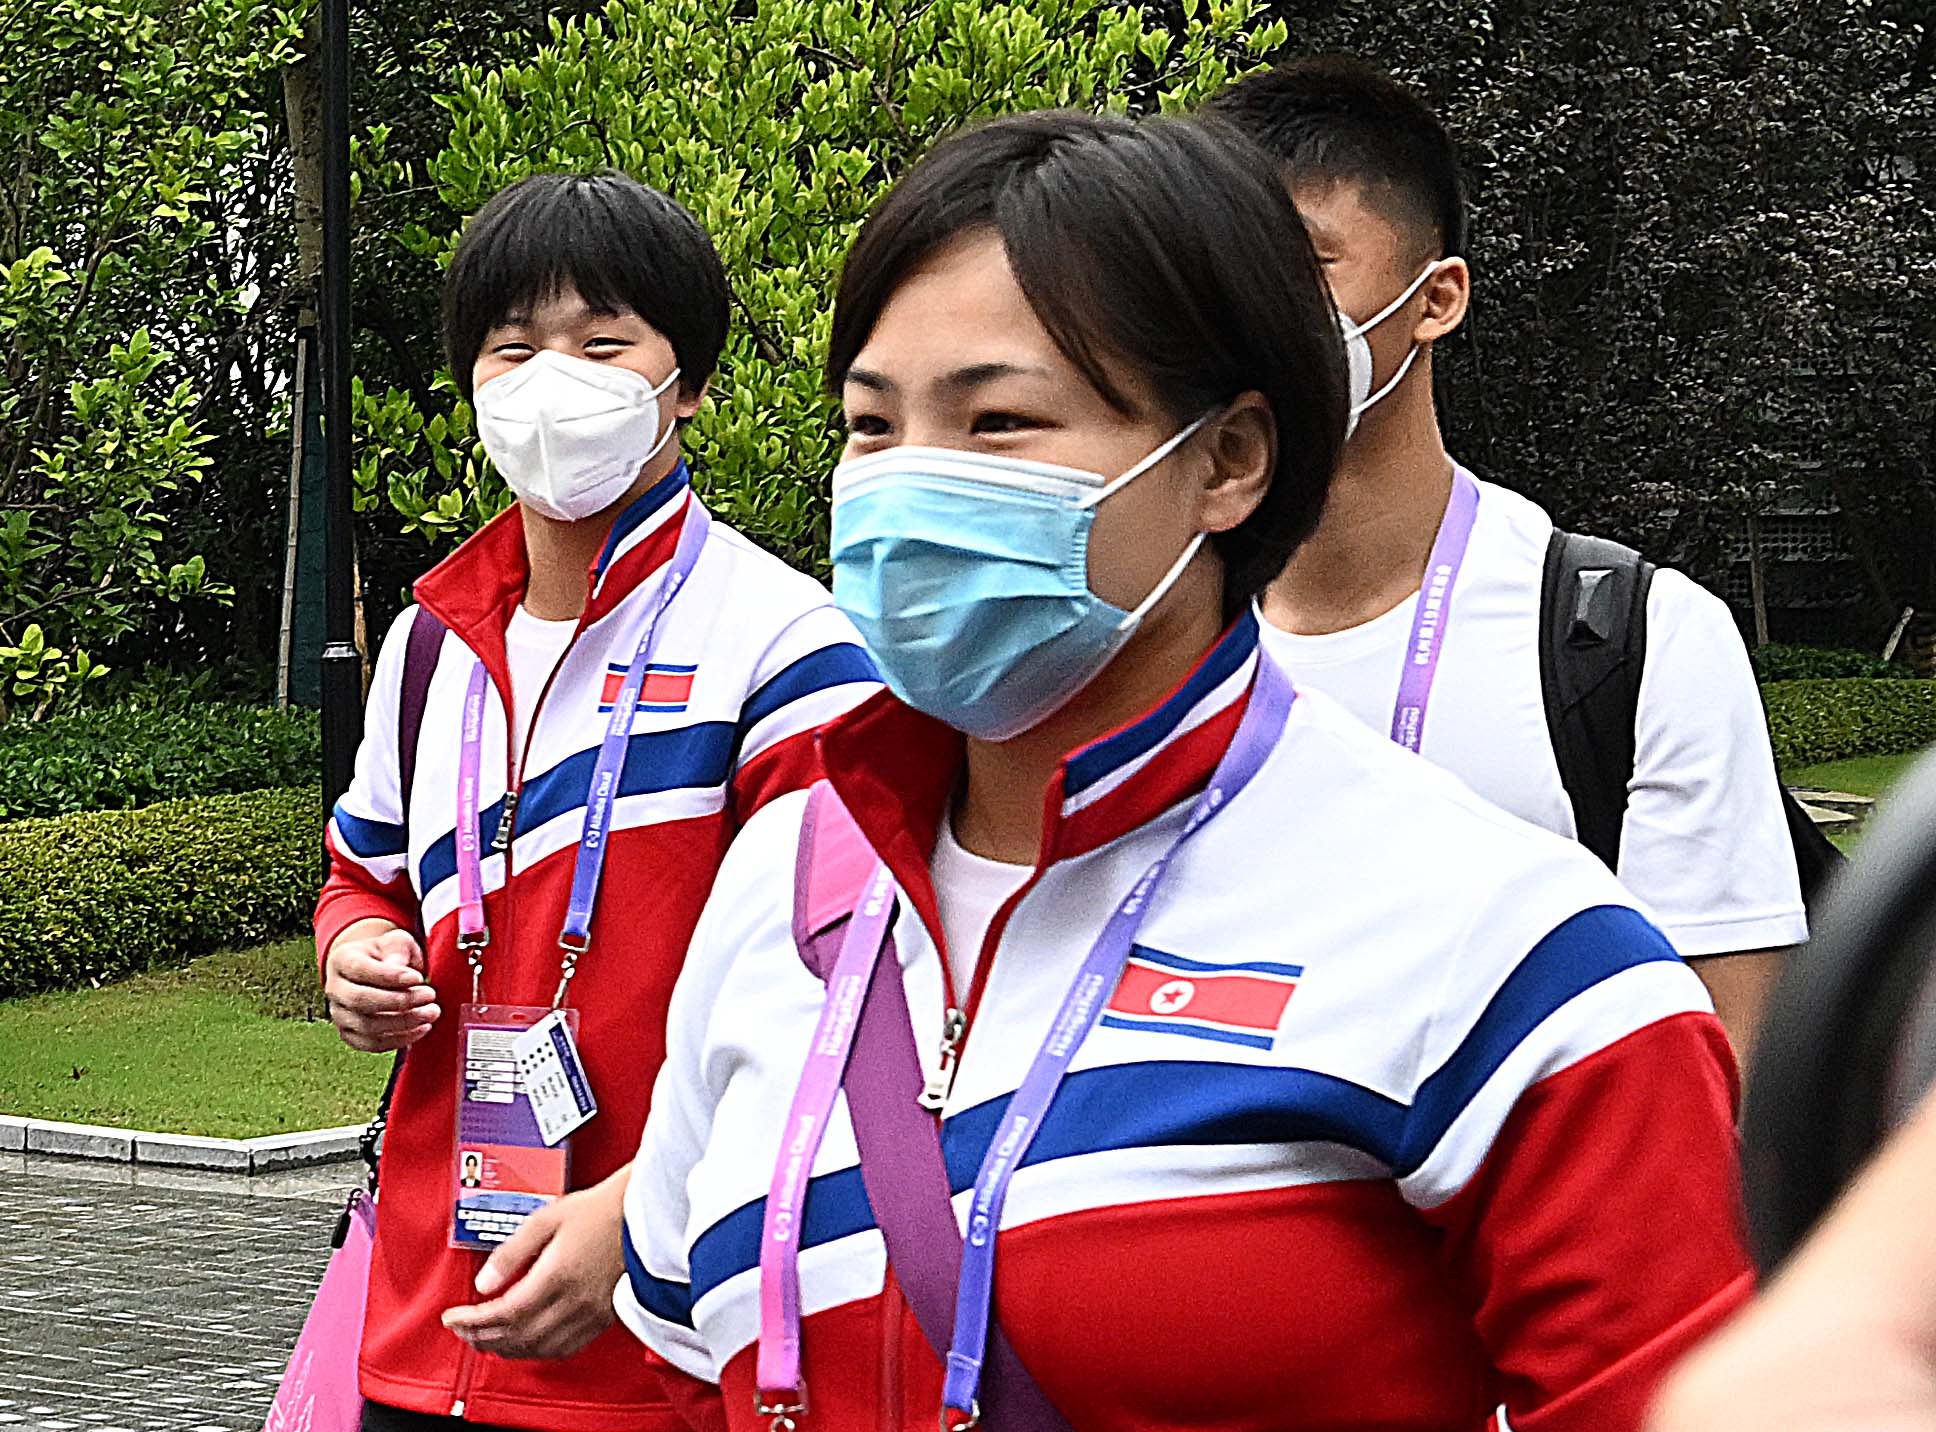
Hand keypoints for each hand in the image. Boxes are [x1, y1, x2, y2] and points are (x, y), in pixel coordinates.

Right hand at [323, 921, 438, 1051]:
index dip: (389, 976)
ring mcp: (340, 1015)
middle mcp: (334, 989)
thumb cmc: (387, 954)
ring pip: (366, 1026)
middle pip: (360, 1001)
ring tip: (431, 1013)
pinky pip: (371, 1044)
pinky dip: (398, 1039)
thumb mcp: (396, 941)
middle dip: (399, 1002)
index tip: (417, 978)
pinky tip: (421, 1028)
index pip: (360, 970)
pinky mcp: (350, 1035)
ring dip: (403, 1023)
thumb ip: (396, 950)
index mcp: (341, 960)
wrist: (377, 969)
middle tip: (429, 996)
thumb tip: (396, 965)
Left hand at [442, 1168, 628, 1359]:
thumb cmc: (598, 1210)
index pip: (503, 1313)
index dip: (472, 1321)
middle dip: (481, 1337)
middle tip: (462, 1328)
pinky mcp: (602, 1318)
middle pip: (516, 1336)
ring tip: (485, 1338)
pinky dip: (536, 1352)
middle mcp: (573, 1302)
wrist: (642, 1213)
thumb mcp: (545, 1219)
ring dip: (505, 1348)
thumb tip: (484, 1282)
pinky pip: (563, 1349)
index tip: (453, 1317)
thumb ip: (511, 1252)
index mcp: (557, 1277)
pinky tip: (525, 1342)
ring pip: (538, 1348)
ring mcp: (590, 1314)